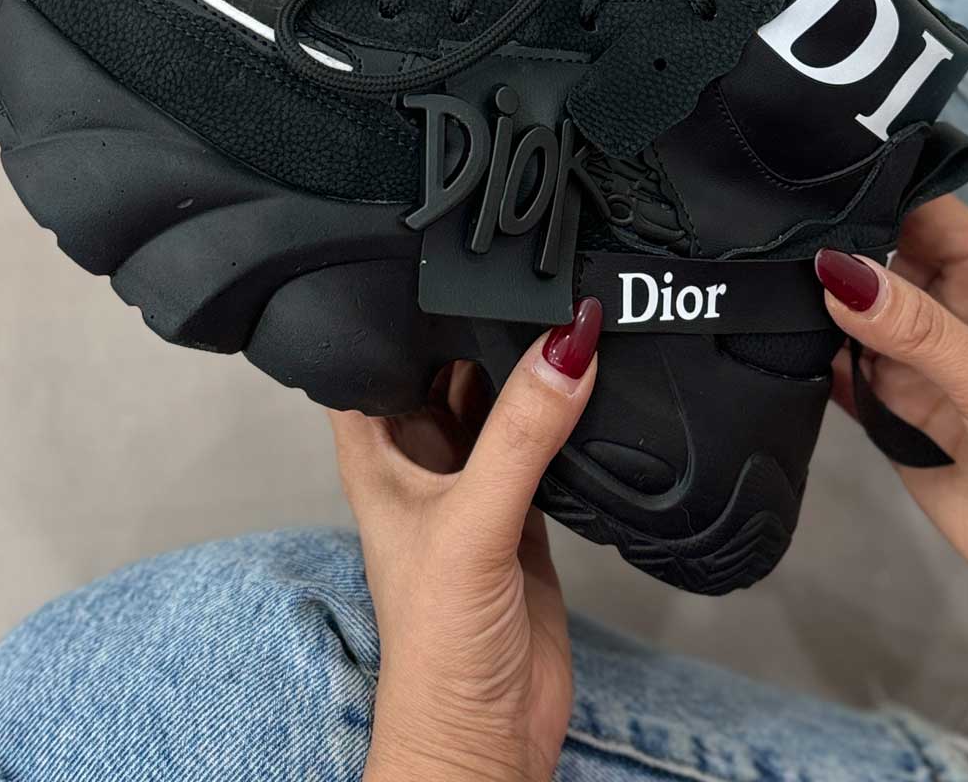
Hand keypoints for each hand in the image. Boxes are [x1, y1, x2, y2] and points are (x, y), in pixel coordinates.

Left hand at [330, 298, 601, 781]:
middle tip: (529, 252)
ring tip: (565, 289)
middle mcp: (420, 454)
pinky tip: (591, 367)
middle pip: (445, 360)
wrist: (486, 740)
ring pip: (498, 392)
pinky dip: (565, 405)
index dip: (400, 294)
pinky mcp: (525, 507)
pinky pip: (544, 435)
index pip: (376, 346)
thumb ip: (520, 434)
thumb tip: (568, 342)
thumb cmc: (437, 649)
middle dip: (479, 315)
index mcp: (377, 446)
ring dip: (526, 356)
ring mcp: (474, 479)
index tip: (447, 235)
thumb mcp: (475, 524)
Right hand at [816, 196, 967, 679]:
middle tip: (774, 241)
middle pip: (880, 257)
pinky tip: (779, 346)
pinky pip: (842, 373)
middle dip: (835, 250)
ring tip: (766, 288)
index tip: (811, 186)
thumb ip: (915, 327)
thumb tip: (837, 272)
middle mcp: (955, 309)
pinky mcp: (895, 410)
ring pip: (855, 314)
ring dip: (819, 307)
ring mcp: (922, 361)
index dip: (876, 194)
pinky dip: (814, 362)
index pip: (925, 210)